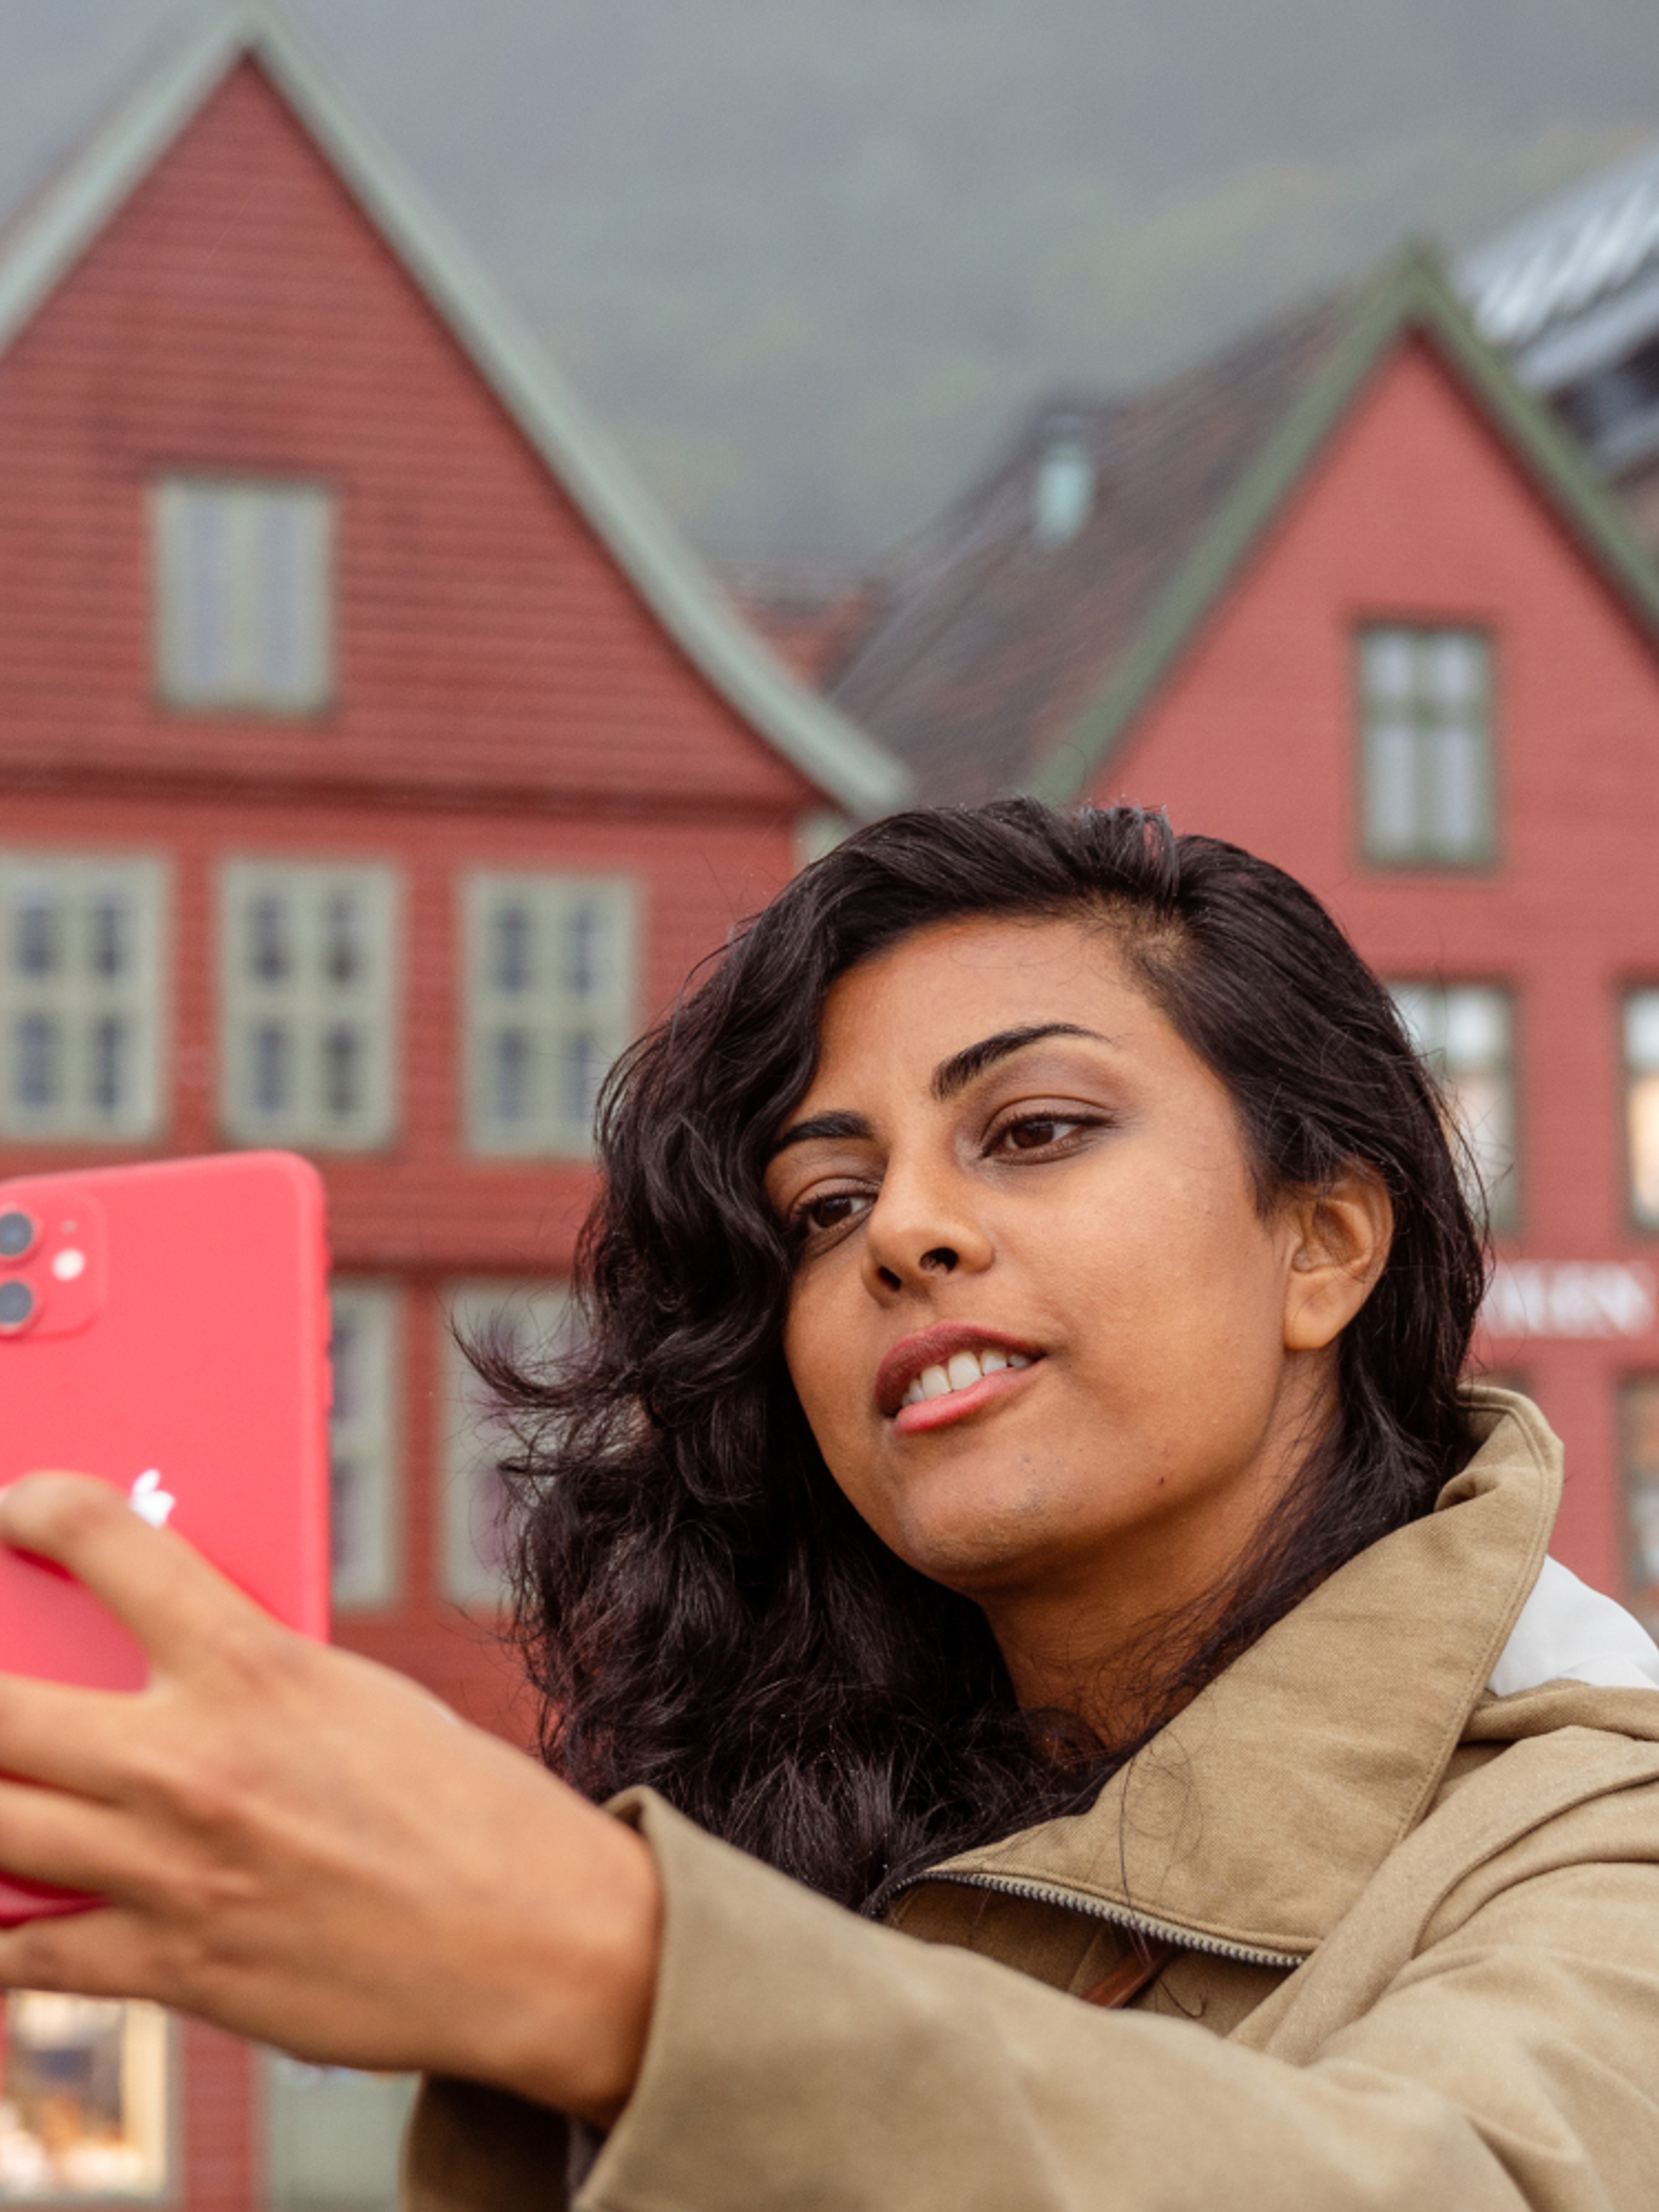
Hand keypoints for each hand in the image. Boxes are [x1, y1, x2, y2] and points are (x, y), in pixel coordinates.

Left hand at [0, 1474, 660, 2126]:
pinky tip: (5, 1904)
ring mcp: (174, 1876)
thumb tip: (154, 1670)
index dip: (43, 1508)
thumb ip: (249, 1679)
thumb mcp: (361, 1699)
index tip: (16, 1508)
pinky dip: (3, 1926)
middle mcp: (195, 1767)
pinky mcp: (175, 1970)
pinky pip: (29, 1955)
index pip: (115, 1548)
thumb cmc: (463, 1805)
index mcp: (259, 1671)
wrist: (536, 1943)